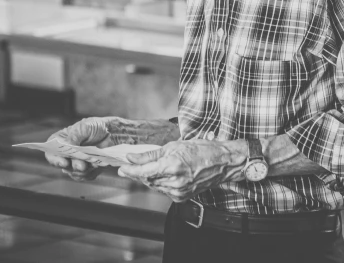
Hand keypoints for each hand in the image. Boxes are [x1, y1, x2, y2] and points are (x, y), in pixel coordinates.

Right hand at [45, 117, 114, 180]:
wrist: (112, 132)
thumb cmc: (95, 126)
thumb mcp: (84, 126)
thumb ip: (75, 136)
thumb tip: (69, 146)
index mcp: (61, 142)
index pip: (51, 153)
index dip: (54, 159)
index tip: (63, 162)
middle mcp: (67, 154)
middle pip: (64, 166)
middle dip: (73, 166)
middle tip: (82, 165)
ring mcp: (77, 162)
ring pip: (75, 173)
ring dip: (84, 170)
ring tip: (93, 163)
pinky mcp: (88, 169)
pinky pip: (87, 176)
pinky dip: (92, 172)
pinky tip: (98, 164)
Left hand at [117, 139, 245, 201]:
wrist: (222, 162)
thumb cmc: (201, 149)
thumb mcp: (174, 146)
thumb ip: (150, 154)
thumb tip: (132, 157)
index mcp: (171, 166)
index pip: (143, 171)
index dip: (129, 170)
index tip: (121, 168)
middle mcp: (174, 181)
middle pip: (147, 180)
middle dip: (139, 173)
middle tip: (132, 165)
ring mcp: (179, 191)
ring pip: (155, 186)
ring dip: (150, 177)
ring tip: (155, 166)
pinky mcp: (182, 197)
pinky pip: (164, 191)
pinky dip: (161, 183)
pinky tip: (167, 174)